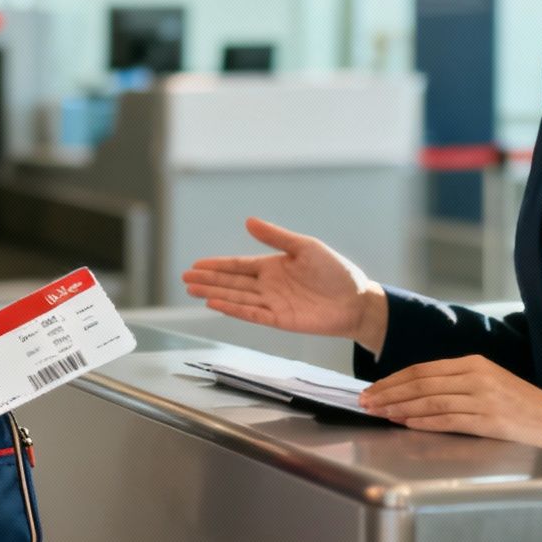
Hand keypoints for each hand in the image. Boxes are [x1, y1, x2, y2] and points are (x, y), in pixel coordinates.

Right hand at [182, 217, 389, 352]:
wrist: (357, 300)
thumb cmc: (335, 271)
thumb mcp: (305, 247)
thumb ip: (277, 237)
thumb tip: (249, 221)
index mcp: (273, 266)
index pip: (238, 265)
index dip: (217, 265)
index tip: (196, 264)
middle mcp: (268, 286)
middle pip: (232, 282)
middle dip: (208, 279)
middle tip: (185, 278)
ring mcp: (272, 303)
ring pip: (237, 297)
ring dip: (215, 293)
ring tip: (193, 290)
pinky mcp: (280, 320)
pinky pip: (252, 313)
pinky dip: (234, 309)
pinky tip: (216, 303)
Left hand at [358, 355, 541, 453]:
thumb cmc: (520, 404)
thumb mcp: (487, 381)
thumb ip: (455, 383)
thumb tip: (414, 392)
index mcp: (472, 363)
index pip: (422, 369)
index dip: (393, 380)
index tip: (373, 388)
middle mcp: (475, 376)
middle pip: (420, 383)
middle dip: (388, 393)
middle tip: (366, 402)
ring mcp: (482, 398)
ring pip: (430, 401)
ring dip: (399, 408)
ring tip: (379, 413)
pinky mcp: (488, 421)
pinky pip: (448, 420)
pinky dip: (423, 422)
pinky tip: (406, 423)